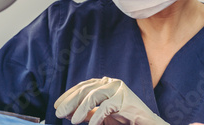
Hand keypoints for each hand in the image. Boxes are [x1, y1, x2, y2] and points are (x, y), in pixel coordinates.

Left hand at [54, 77, 168, 124]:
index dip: (68, 95)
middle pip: (85, 89)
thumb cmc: (124, 119)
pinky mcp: (125, 98)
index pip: (82, 86)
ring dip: (81, 109)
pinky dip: (96, 117)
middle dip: (70, 101)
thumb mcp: (100, 115)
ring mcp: (118, 88)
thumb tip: (67, 113)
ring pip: (94, 95)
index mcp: (104, 83)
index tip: (56, 105)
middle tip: (59, 113)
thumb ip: (86, 112)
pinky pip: (106, 107)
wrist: (146, 124)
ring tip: (72, 121)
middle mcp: (110, 82)